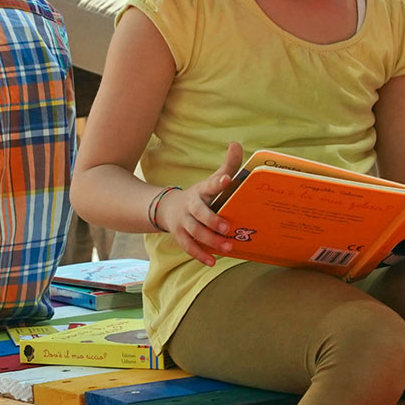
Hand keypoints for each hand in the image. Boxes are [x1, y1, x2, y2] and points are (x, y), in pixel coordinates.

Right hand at [155, 141, 241, 265]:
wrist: (168, 208)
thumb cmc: (201, 194)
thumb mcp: (212, 180)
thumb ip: (228, 166)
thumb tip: (236, 143)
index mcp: (202, 190)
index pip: (211, 184)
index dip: (219, 181)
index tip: (227, 179)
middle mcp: (191, 205)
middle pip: (200, 214)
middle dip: (213, 221)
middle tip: (228, 228)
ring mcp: (183, 222)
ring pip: (195, 232)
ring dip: (211, 241)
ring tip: (228, 247)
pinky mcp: (179, 235)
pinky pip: (188, 247)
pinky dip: (200, 255)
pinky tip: (213, 261)